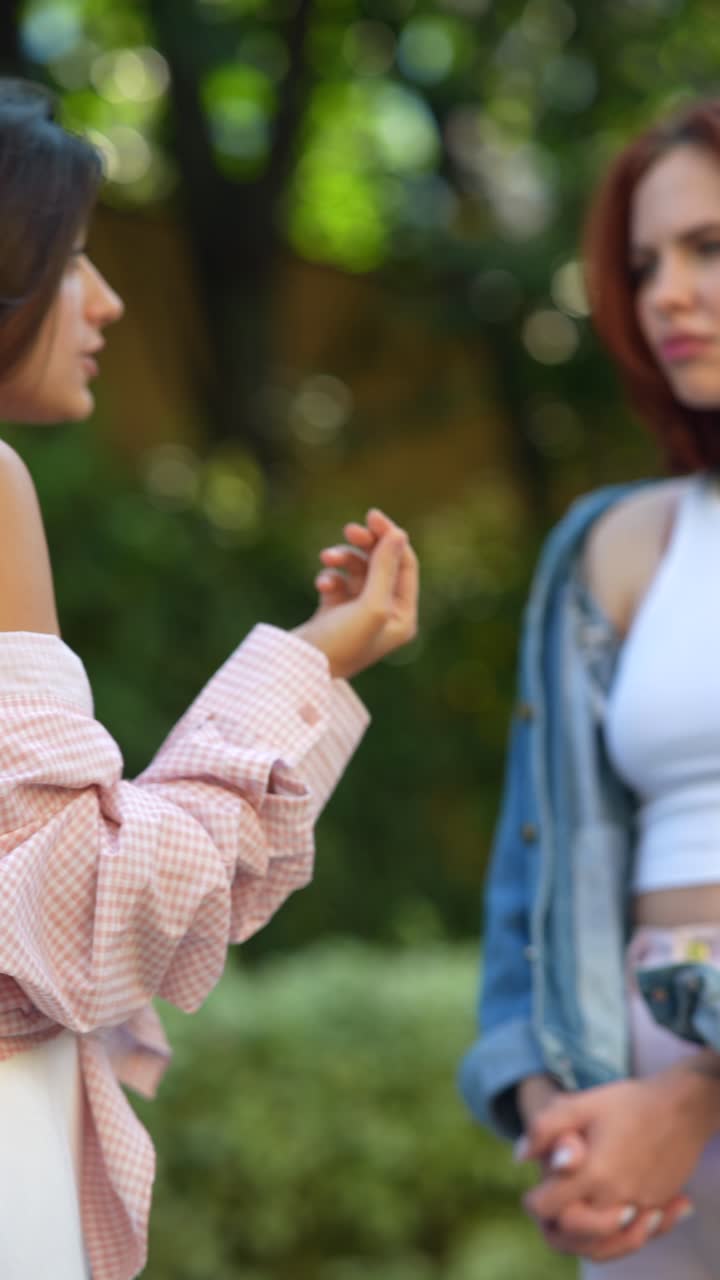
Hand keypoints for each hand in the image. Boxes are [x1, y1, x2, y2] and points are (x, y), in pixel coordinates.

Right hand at [294, 508, 418, 678]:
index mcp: (403, 618)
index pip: (405, 566)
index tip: (373, 516)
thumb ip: (385, 567)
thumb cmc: (341, 643)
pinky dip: (330, 577)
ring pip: (357, 571)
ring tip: (326, 558)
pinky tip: (321, 583)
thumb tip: (399, 533)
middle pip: (381, 565)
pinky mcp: (335, 613)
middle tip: (350, 529)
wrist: (299, 670)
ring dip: (342, 559)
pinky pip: (338, 582)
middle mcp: (385, 615)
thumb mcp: (370, 604)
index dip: (391, 538)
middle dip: (365, 545)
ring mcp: (359, 614)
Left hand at [519, 1069, 708, 1258]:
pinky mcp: (657, 1206)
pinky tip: (611, 1217)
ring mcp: (640, 1206)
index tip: (533, 1192)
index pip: (548, 1208)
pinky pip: (635, 1237)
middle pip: (574, 1234)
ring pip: (605, 1244)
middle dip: (557, 1224)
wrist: (683, 1107)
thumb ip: (546, 1128)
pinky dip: (619, 1236)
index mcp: (594, 1172)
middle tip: (555, 1205)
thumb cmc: (629, 1102)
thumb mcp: (582, 1104)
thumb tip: (519, 1157)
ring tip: (577, 1216)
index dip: (533, 1202)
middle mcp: (617, 1197)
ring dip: (586, 1237)